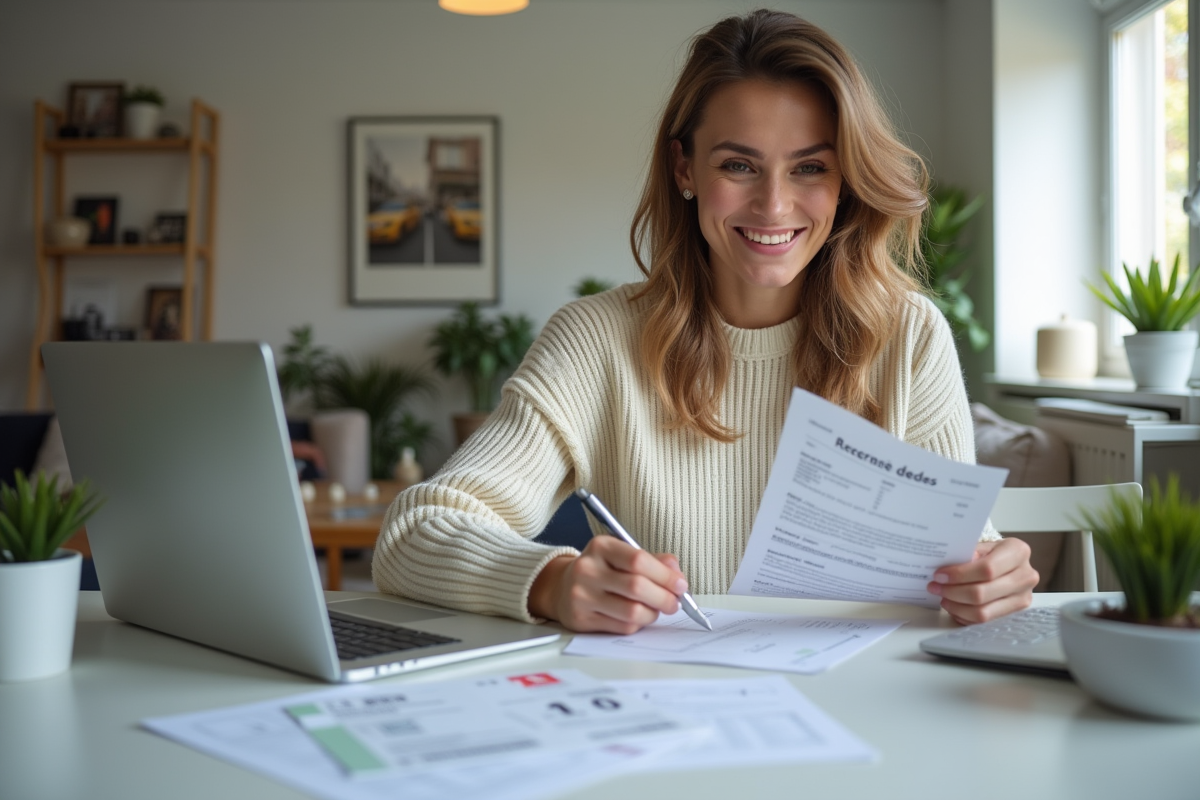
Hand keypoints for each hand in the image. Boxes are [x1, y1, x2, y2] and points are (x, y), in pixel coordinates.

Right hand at [527, 537, 686, 633]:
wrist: (562, 587)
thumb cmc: (602, 570)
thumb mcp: (623, 555)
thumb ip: (653, 561)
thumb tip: (677, 575)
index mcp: (601, 546)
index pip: (638, 560)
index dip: (666, 575)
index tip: (681, 585)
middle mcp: (587, 569)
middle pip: (637, 587)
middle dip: (664, 598)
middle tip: (675, 602)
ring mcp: (582, 596)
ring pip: (632, 612)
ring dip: (653, 614)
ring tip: (655, 609)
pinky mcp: (581, 620)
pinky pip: (622, 627)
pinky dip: (638, 624)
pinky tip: (637, 617)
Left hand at [927, 538, 1038, 624]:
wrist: (1009, 564)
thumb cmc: (992, 553)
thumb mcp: (982, 545)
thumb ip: (969, 552)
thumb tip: (954, 564)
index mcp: (1017, 552)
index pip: (986, 569)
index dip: (959, 575)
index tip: (939, 575)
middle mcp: (1026, 576)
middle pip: (982, 593)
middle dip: (952, 592)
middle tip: (935, 587)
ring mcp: (1023, 598)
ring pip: (983, 612)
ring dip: (956, 607)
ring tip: (943, 598)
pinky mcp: (1016, 614)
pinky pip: (985, 622)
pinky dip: (965, 616)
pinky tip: (955, 607)